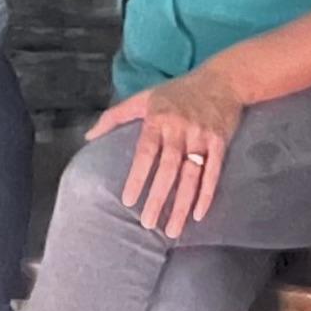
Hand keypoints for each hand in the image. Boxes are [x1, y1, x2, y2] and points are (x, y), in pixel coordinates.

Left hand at [88, 63, 246, 234]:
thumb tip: (89, 137)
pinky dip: (206, 194)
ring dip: (182, 204)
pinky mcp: (220, 142)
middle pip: (168, 168)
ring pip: (191, 175)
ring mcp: (201, 137)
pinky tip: (198, 215)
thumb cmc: (178, 91)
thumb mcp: (144, 97)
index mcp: (158, 119)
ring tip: (172, 230)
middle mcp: (180, 129)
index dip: (138, 177)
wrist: (222, 79)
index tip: (129, 200)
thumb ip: (115, 116)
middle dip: (159, 197)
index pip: (146, 152)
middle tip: (148, 224)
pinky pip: (213, 172)